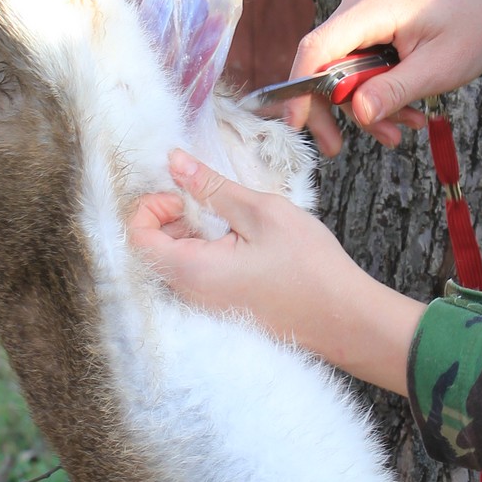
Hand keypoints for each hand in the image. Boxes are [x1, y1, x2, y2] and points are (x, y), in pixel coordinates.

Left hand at [127, 151, 424, 394]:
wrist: (345, 319)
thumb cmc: (309, 266)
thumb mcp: (261, 212)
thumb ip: (212, 187)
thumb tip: (174, 162)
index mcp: (191, 271)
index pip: (136, 237)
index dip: (150, 206)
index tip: (183, 192)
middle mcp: (189, 295)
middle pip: (152, 250)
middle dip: (171, 216)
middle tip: (209, 199)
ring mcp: (206, 307)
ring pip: (175, 262)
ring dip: (191, 233)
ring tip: (230, 218)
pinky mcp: (223, 310)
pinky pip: (196, 277)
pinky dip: (206, 252)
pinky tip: (240, 241)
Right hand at [285, 0, 481, 155]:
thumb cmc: (475, 27)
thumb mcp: (440, 69)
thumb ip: (396, 90)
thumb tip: (359, 113)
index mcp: (373, 7)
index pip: (317, 48)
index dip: (300, 88)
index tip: (296, 125)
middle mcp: (358, 3)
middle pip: (323, 63)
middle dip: (338, 110)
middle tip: (338, 149)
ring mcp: (363, 10)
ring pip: (343, 69)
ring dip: (367, 106)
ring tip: (405, 129)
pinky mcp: (371, 22)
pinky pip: (360, 62)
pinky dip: (378, 91)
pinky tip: (407, 112)